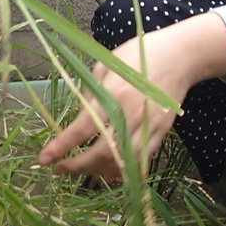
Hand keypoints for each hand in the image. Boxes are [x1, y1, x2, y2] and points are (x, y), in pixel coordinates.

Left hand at [38, 14, 225, 177]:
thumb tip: (79, 118)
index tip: (44, 160)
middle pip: (102, 152)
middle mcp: (132, 114)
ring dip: (99, 171)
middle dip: (77, 166)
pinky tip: (109, 169)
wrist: (181, 56)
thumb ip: (91, 92)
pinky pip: (141, 160)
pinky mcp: (161, 132)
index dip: (61, 147)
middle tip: (60, 169)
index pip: (83, 129)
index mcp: (115, 94)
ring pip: (123, 162)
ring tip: (82, 170)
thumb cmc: (140, 54)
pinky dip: (124, 170)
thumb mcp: (107, 65)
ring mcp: (149, 126)